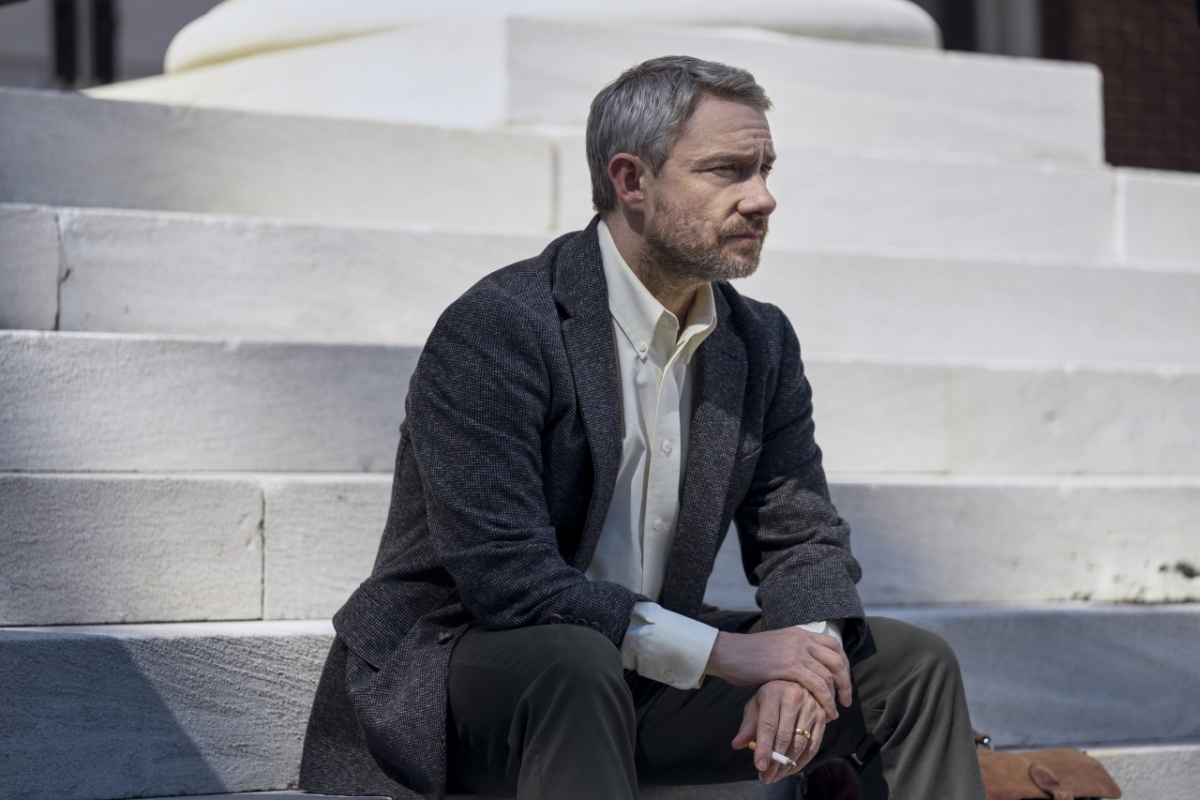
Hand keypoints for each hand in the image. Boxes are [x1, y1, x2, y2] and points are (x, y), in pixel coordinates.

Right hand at [704, 627, 850, 720]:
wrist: (727, 652)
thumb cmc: (746, 655)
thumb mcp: (776, 646)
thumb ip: (792, 653)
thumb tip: (804, 667)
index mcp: (799, 633)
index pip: (833, 646)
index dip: (843, 665)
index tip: (843, 682)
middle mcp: (801, 639)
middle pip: (837, 660)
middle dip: (845, 682)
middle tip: (846, 700)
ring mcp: (796, 652)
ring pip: (829, 675)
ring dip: (836, 696)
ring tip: (834, 712)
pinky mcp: (789, 666)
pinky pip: (817, 685)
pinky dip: (825, 701)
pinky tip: (825, 713)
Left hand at [732, 679, 826, 782]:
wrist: (795, 681)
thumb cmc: (771, 696)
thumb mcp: (756, 705)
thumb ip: (747, 725)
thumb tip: (737, 744)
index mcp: (773, 692)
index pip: (768, 725)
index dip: (764, 748)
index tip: (760, 766)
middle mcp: (794, 696)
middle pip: (785, 737)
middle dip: (775, 761)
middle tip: (766, 777)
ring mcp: (811, 706)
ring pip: (800, 743)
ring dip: (788, 764)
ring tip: (776, 776)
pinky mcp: (822, 716)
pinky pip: (813, 745)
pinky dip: (802, 761)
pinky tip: (791, 769)